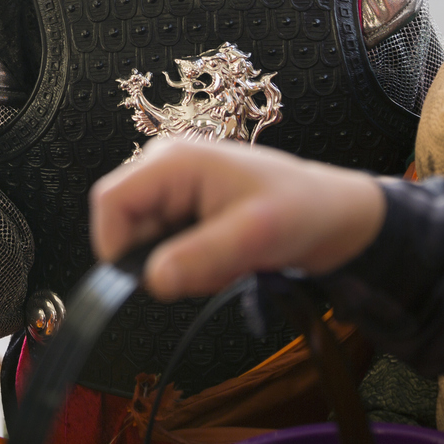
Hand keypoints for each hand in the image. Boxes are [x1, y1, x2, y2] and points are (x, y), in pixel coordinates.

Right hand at [90, 139, 387, 299]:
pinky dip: (190, 265)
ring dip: (179, 266)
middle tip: (209, 270)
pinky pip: (165, 249)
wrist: (334, 216)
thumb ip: (202, 257)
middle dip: (159, 260)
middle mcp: (164, 169)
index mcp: (172, 161)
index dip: (115, 246)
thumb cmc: (302, 210)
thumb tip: (151, 282)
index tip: (150, 282)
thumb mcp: (255, 235)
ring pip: (145, 244)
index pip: (109, 201)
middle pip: (126, 227)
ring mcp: (173, 190)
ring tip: (225, 264)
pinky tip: (225, 261)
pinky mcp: (185, 210)